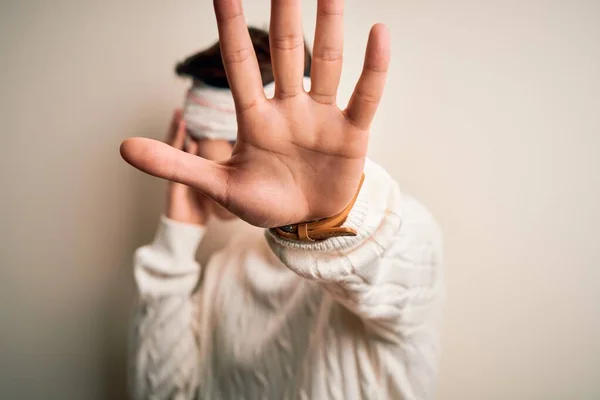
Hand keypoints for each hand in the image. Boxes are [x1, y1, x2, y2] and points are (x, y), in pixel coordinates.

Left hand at [121, 0, 389, 227]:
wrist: (308, 221)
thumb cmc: (265, 201)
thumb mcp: (219, 186)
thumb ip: (177, 164)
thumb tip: (122, 148)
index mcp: (255, 120)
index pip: (239, 67)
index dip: (231, 29)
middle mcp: (289, 109)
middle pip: (286, 55)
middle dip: (283, 16)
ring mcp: (321, 117)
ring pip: (327, 65)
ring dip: (328, 28)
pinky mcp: (351, 131)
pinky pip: (365, 95)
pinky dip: (373, 68)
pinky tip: (377, 33)